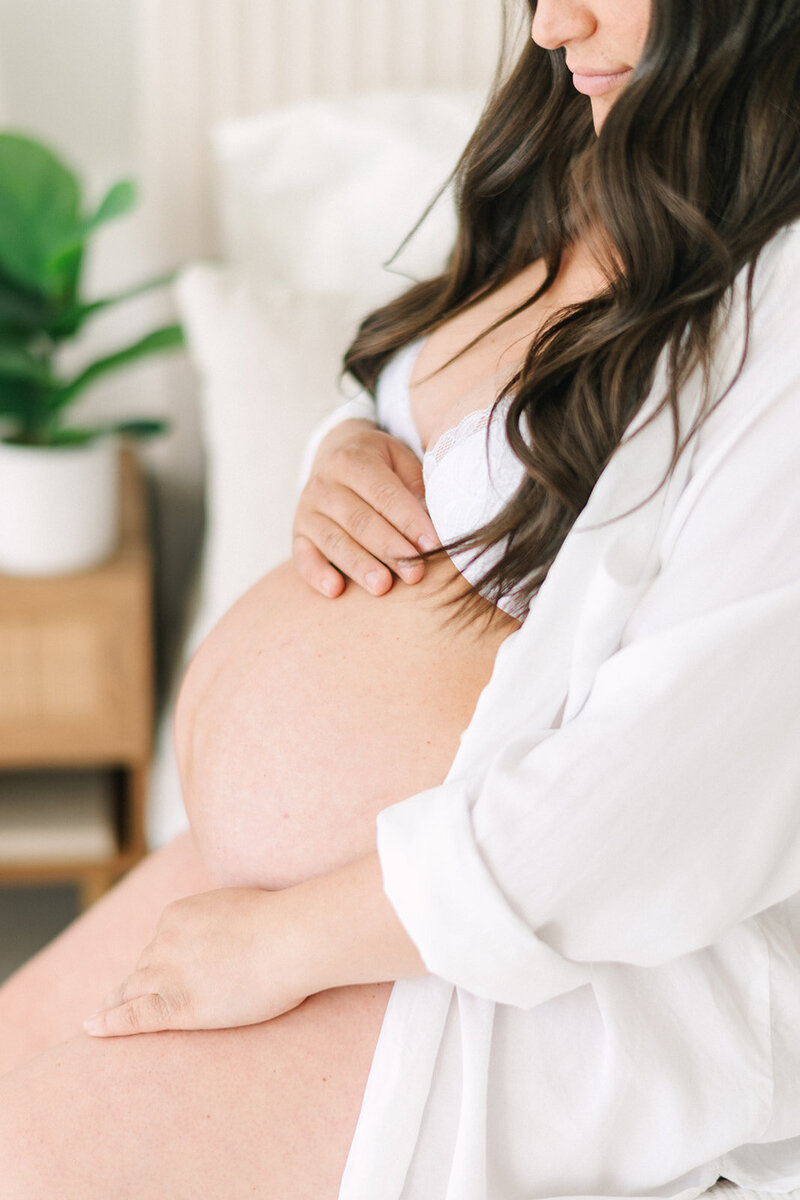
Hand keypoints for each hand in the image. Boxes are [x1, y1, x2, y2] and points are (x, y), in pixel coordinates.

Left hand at [82, 888, 307, 1036]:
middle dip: (133, 983)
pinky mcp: (176, 1005)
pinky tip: (92, 1029)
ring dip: (116, 1003)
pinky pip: (133, 1017)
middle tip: (114, 999)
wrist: (288, 939)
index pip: (159, 943)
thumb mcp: (238, 904)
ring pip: (132, 990)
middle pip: (142, 967)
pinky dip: (110, 1023)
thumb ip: (219, 919)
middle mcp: (164, 941)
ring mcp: (167, 974)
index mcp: (177, 915)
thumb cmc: (280, 922)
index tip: (147, 972)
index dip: (155, 961)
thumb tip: (226, 930)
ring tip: (99, 1019)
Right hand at [293, 418, 439, 597]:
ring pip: (334, 540)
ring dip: (359, 565)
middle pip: (359, 521)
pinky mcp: (298, 535)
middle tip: (415, 573)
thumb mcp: (401, 461)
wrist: (335, 457)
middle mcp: (324, 483)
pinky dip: (317, 574)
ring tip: (383, 587)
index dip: (409, 521)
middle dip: (390, 549)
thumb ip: (416, 486)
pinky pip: (303, 557)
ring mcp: (307, 510)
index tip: (433, 545)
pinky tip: (336, 590)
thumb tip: (437, 520)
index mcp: (353, 460)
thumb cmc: (381, 466)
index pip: (384, 494)